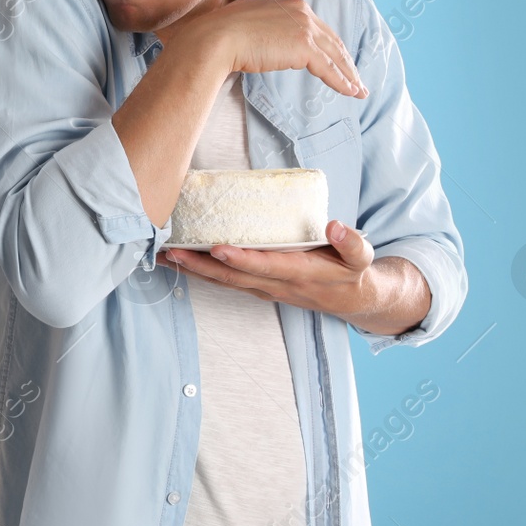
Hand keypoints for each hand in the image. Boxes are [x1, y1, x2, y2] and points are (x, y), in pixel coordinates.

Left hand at [155, 219, 376, 315]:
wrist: (353, 300)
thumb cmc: (352, 272)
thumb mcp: (361, 257)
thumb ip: (351, 242)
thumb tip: (335, 225)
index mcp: (300, 274)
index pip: (265, 266)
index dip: (241, 259)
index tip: (217, 247)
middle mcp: (277, 285)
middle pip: (233, 278)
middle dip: (200, 266)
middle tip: (171, 252)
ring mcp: (265, 289)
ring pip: (224, 282)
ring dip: (193, 271)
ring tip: (163, 256)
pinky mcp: (258, 287)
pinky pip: (226, 282)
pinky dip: (202, 273)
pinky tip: (181, 261)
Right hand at [162, 0, 366, 100]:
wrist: (215, 38)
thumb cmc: (220, 33)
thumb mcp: (246, 22)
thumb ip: (262, 27)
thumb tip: (262, 41)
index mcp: (287, 1)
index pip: (315, 26)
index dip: (327, 44)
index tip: (335, 58)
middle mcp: (300, 9)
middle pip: (330, 38)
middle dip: (344, 60)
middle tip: (354, 76)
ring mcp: (303, 26)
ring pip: (335, 54)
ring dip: (349, 74)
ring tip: (358, 90)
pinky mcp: (304, 46)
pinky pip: (329, 68)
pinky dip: (342, 82)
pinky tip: (350, 92)